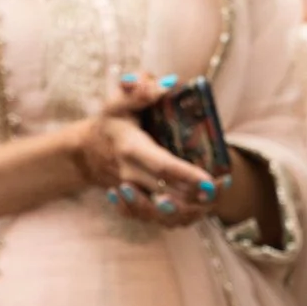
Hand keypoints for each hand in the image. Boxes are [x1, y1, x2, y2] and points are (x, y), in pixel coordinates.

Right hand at [67, 73, 224, 229]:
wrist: (86, 152)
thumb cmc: (111, 122)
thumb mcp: (119, 101)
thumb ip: (139, 90)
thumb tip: (167, 84)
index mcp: (130, 149)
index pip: (160, 166)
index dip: (186, 175)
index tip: (210, 180)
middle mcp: (130, 177)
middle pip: (165, 195)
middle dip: (194, 196)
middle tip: (220, 189)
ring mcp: (133, 195)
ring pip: (161, 215)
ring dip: (188, 212)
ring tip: (212, 200)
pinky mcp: (136, 206)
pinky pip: (157, 221)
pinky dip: (180, 219)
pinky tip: (199, 209)